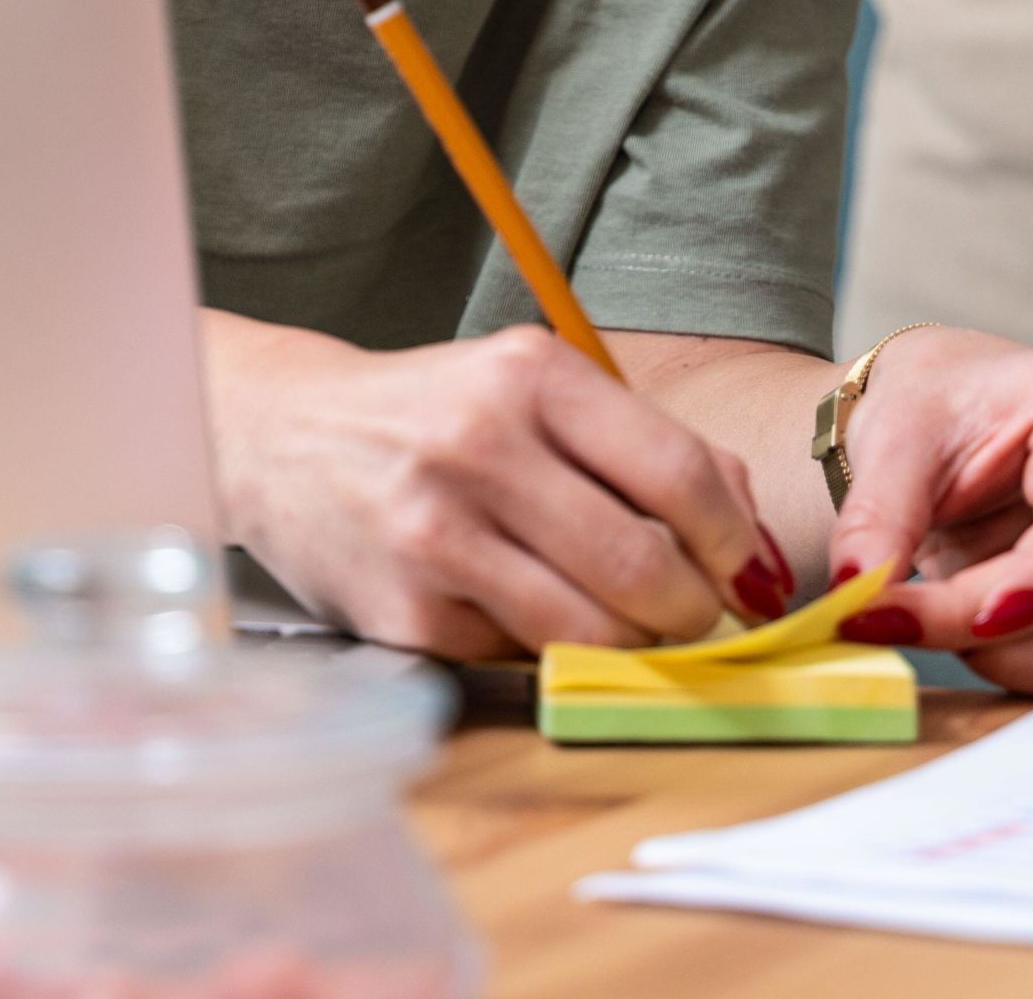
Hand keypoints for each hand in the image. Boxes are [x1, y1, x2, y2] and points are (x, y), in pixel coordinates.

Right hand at [201, 313, 791, 661]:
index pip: (678, 473)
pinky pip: (520, 655)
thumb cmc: (435, 415)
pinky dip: (549, 650)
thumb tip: (751, 537)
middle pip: (642, 564)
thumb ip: (645, 446)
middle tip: (700, 614)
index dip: (736, 539)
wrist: (281, 437)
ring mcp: (436, 535)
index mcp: (529, 376)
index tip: (752, 570)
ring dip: (635, 644)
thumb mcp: (536, 390)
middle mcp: (479, 447)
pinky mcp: (406, 614)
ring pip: (589, 630)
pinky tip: (534, 614)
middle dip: (695, 608)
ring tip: (634, 625)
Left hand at [822, 328, 1032, 695]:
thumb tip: (859, 589)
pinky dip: (1003, 656)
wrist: (940, 416)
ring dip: (1002, 652)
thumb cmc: (935, 402)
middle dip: (996, 626)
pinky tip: (947, 618)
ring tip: (919, 611)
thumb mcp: (892, 439)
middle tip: (893, 621)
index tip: (979, 621)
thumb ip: (876, 518)